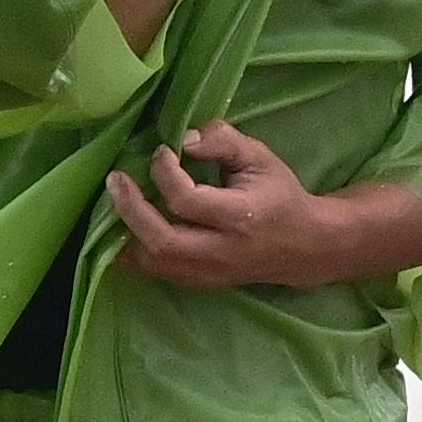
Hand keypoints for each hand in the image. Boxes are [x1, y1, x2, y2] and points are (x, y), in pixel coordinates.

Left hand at [105, 121, 421, 290]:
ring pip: (153, 262)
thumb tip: (182, 138)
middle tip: (116, 180)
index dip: (165, 173)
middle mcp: (222, 251)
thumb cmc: (280, 195)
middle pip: (162, 241)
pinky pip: (156, 272)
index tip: (162, 151)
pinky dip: (134, 249)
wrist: (304, 246)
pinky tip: (127, 224)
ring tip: (118, 200)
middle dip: (131, 209)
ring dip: (127, 231)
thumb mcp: (260, 157)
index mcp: (240, 217)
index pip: (187, 200)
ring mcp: (209, 273)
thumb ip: (223, 141)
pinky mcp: (200, 283)